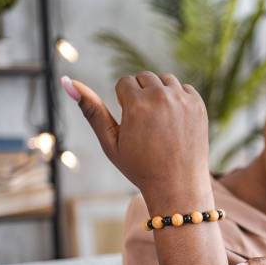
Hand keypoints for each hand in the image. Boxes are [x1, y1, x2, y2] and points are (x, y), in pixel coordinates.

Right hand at [61, 72, 209, 196]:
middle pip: (144, 77)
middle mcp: (162, 97)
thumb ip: (91, 110)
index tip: (132, 124)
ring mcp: (183, 101)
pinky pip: (184, 89)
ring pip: (165, 80)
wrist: (178, 187)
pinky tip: (175, 122)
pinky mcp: (199, 106)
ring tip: (160, 122)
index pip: (124, 82)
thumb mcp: (110, 142)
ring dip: (160, 94)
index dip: (124, 103)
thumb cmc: (140, 167)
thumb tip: (66, 80)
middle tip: (146, 125)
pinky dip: (179, 100)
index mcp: (137, 104)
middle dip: (141, 95)